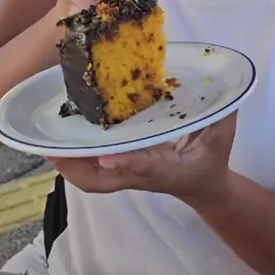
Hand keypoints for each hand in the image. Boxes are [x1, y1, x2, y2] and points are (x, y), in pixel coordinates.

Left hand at [49, 112, 236, 202]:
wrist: (205, 189)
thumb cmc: (211, 162)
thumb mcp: (222, 139)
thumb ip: (223, 114)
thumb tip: (227, 86)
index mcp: (167, 169)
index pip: (146, 167)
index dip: (128, 162)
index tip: (109, 156)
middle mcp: (142, 176)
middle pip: (101, 182)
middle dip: (75, 168)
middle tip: (51, 148)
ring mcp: (129, 176)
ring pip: (92, 179)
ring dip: (69, 165)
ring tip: (47, 142)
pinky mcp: (123, 171)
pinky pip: (94, 170)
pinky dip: (76, 158)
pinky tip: (63, 138)